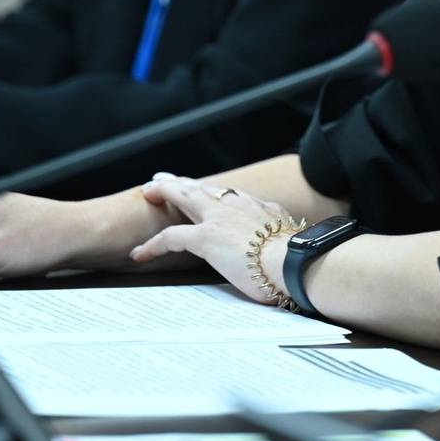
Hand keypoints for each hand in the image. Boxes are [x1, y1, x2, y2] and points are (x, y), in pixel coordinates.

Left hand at [129, 175, 304, 305]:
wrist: (296, 262)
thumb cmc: (298, 260)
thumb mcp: (290, 240)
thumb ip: (278, 237)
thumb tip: (282, 246)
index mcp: (258, 208)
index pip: (228, 194)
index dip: (211, 191)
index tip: (202, 190)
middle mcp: (237, 206)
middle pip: (201, 187)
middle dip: (180, 181)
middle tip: (162, 179)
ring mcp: (219, 219)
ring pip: (183, 198)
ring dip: (164, 193)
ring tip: (148, 193)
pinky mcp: (206, 237)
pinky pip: (171, 238)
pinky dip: (153, 245)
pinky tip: (141, 252)